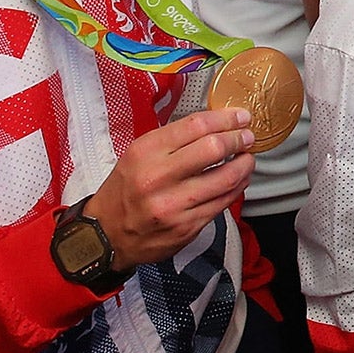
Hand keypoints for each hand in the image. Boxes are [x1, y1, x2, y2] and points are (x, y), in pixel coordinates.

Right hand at [86, 108, 257, 267]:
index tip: (241, 116)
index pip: (196, 126)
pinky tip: (238, 180)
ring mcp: (173, 205)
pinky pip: (223, 202)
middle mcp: (157, 178)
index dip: (226, 118)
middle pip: (214, 148)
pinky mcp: (186, 227)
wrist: (106, 236)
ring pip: (226, 178)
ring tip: (247, 159)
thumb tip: (216, 124)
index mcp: (144, 153)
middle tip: (247, 137)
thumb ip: (173, 140)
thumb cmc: (124, 191)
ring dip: (245, 165)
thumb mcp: (137, 156)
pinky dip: (237, 187)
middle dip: (239, 139)